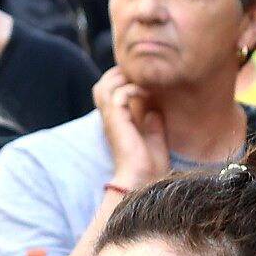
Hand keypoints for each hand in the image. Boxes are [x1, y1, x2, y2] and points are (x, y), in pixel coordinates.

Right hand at [92, 68, 167, 191]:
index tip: (143, 79)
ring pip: (104, 86)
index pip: (109, 93)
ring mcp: (110, 119)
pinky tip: (145, 94)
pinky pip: (118, 94)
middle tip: (140, 75)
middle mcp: (110, 119)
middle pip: (101, 86)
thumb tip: (155, 110)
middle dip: (118, 75)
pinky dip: (132, 89)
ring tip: (142, 82)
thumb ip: (152, 123)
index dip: (122, 81)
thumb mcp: (154, 138)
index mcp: (117, 122)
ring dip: (122, 79)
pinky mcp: (115, 121)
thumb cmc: (149, 166)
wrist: (144, 180)